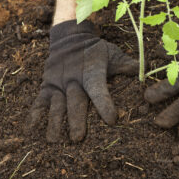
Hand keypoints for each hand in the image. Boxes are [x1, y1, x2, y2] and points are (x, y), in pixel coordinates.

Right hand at [27, 20, 137, 141]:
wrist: (71, 36)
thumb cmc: (96, 50)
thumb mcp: (112, 54)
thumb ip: (126, 65)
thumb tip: (146, 71)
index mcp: (92, 73)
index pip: (99, 90)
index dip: (105, 104)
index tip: (111, 120)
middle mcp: (74, 80)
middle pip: (75, 102)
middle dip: (76, 121)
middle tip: (78, 139)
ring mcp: (58, 83)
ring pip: (56, 105)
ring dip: (55, 123)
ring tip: (54, 141)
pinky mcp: (47, 84)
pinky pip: (39, 100)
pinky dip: (35, 114)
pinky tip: (32, 128)